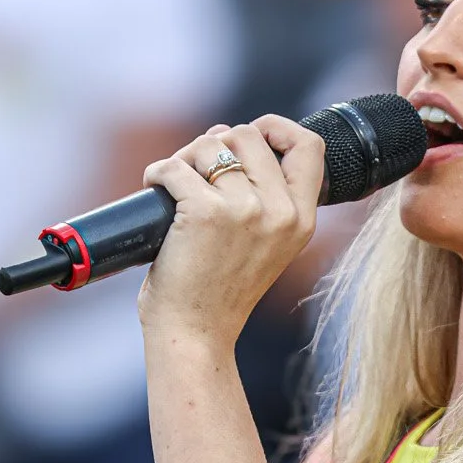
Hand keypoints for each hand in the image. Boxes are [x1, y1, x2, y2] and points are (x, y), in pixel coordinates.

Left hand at [136, 116, 323, 351]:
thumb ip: (265, 198)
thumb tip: (227, 136)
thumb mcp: (266, 244)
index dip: (276, 127)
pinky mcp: (204, 212)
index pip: (308, 146)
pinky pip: (174, 167)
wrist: (196, 334)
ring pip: (208, 145)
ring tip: (174, 188)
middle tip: (196, 171)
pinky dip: (157, 174)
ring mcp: (244, 210)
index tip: (251, 135)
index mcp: (301, 219)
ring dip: (183, 159)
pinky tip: (154, 190)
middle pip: (248, 134)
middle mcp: (280, 212)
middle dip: (214, 144)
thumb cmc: (220, 291)